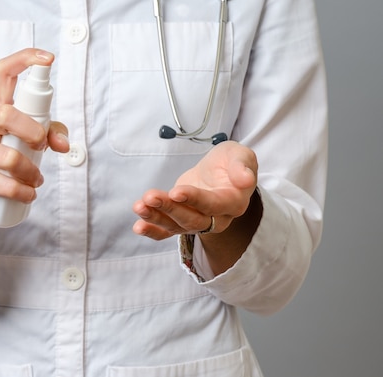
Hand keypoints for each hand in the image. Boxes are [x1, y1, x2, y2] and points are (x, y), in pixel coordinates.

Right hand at [0, 48, 68, 269]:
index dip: (24, 60)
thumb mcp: (28, 143)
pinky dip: (23, 191)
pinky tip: (26, 193)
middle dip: (32, 132)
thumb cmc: (3, 161)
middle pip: (6, 114)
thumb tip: (63, 144)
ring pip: (9, 156)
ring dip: (31, 172)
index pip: (4, 73)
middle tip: (40, 146)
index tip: (47, 59)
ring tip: (34, 179)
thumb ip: (50, 134)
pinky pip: (3, 183)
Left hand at [132, 141, 257, 239]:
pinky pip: (168, 231)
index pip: (213, 204)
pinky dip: (153, 231)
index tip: (176, 192)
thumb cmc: (232, 162)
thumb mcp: (240, 154)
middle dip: (169, 208)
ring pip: (176, 225)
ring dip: (156, 218)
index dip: (194, 199)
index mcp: (233, 202)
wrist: (221, 172)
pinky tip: (138, 227)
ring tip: (139, 206)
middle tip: (150, 196)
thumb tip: (246, 180)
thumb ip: (243, 165)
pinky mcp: (182, 220)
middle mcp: (217, 218)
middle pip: (192, 219)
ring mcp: (198, 222)